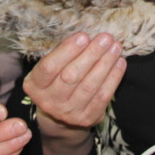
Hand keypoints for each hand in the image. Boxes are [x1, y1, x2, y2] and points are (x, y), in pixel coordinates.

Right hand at [23, 32, 125, 154]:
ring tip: (115, 47)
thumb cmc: (56, 80)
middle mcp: (49, 101)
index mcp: (35, 85)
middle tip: (105, 38)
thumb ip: (62, 54)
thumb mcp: (51, 68)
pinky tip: (120, 63)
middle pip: (71, 76)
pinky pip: (103, 96)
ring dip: (105, 64)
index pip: (49, 67)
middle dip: (91, 55)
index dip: (67, 51)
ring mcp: (68, 113)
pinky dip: (113, 78)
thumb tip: (85, 36)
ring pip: (89, 86)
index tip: (83, 36)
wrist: (60, 115)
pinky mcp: (87, 118)